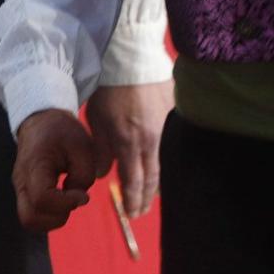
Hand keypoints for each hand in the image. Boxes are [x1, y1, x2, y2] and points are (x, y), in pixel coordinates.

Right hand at [12, 109, 101, 231]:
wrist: (41, 123)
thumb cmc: (64, 132)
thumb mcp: (83, 146)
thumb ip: (84, 175)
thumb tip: (79, 200)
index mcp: (35, 166)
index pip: (42, 199)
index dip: (65, 203)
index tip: (84, 195)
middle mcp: (21, 181)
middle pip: (30, 219)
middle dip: (58, 217)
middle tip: (75, 199)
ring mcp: (19, 189)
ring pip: (29, 221)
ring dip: (54, 218)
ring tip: (70, 199)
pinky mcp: (24, 193)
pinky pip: (33, 214)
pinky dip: (50, 214)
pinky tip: (64, 198)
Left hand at [86, 81, 174, 217]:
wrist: (132, 59)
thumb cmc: (109, 89)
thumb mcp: (96, 121)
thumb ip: (100, 150)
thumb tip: (101, 174)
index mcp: (130, 143)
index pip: (134, 181)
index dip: (133, 200)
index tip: (131, 213)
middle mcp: (153, 139)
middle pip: (153, 177)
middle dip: (146, 197)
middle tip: (141, 211)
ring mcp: (168, 127)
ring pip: (164, 160)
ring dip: (157, 179)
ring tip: (152, 193)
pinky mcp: (177, 113)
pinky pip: (173, 139)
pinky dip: (167, 154)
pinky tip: (164, 159)